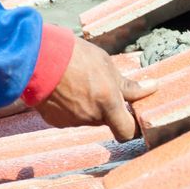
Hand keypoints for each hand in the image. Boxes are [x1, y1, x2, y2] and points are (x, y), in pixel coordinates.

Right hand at [35, 37, 156, 139]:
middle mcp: (91, 117)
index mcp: (108, 103)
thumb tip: (153, 87)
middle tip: (101, 87)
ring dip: (88, 105)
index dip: (133, 128)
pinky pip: (70, 117)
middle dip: (108, 108)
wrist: (36, 57)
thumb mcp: (107, 65)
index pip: (128, 132)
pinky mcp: (55, 121)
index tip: (134, 119)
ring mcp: (72, 121)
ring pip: (88, 118)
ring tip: (78, 82)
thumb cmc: (74, 56)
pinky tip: (63, 89)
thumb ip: (128, 85)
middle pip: (108, 120)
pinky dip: (70, 107)